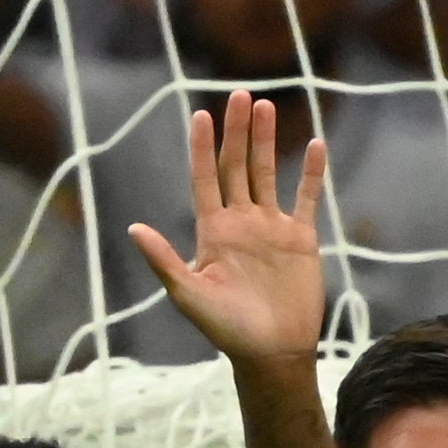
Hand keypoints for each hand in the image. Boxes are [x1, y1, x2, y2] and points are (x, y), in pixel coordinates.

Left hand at [132, 92, 330, 373]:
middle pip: (236, 166)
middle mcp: (240, 222)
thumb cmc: (226, 329)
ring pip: (267, 174)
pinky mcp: (301, 240)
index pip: (204, 178)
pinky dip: (311, 173)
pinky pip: (306, 199)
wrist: (272, 352)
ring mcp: (271, 228)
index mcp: (212, 231)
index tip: (200, 114)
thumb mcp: (188, 294)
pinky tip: (315, 145)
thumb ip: (164, 259)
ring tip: (264, 106)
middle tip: (239, 94)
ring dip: (265, 141)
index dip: (201, 147)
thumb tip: (133, 227)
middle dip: (236, 131)